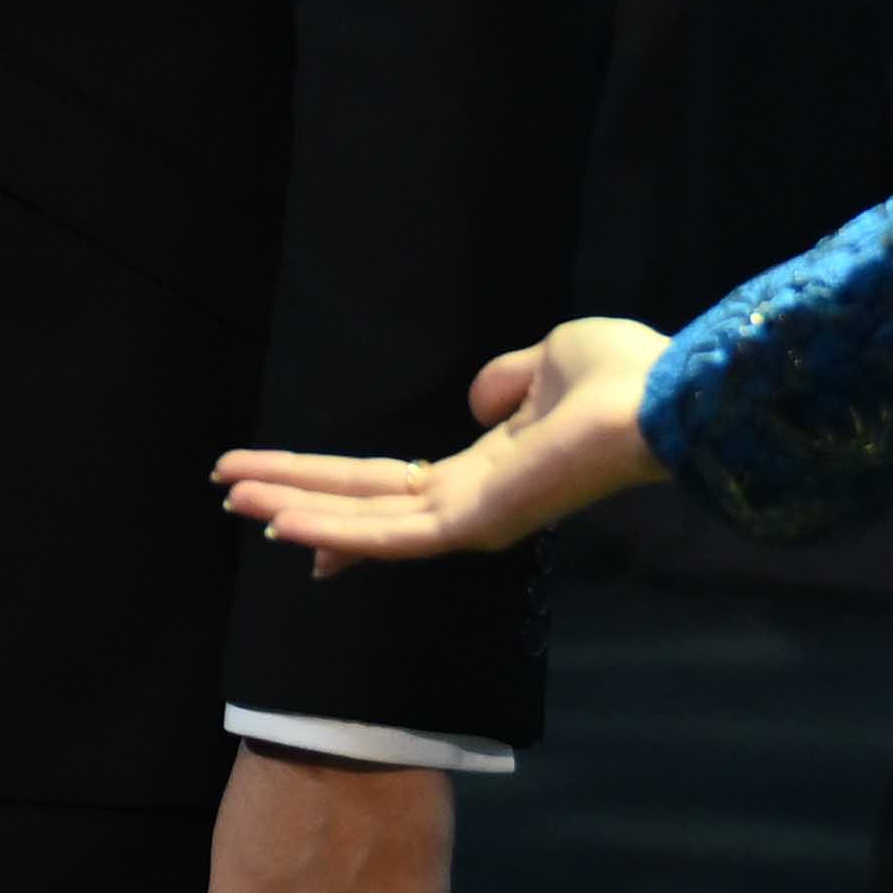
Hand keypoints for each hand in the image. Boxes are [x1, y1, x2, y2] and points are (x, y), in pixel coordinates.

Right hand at [215, 318, 677, 575]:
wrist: (664, 401)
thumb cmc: (622, 378)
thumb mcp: (550, 359)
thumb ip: (507, 380)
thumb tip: (479, 400)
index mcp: (490, 470)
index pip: (397, 489)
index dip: (337, 490)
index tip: (281, 498)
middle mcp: (473, 503)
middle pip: (363, 501)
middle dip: (294, 492)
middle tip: (228, 489)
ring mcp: (471, 520)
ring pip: (363, 520)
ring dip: (294, 507)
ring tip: (232, 496)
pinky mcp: (475, 524)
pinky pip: (389, 533)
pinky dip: (332, 528)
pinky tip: (281, 521)